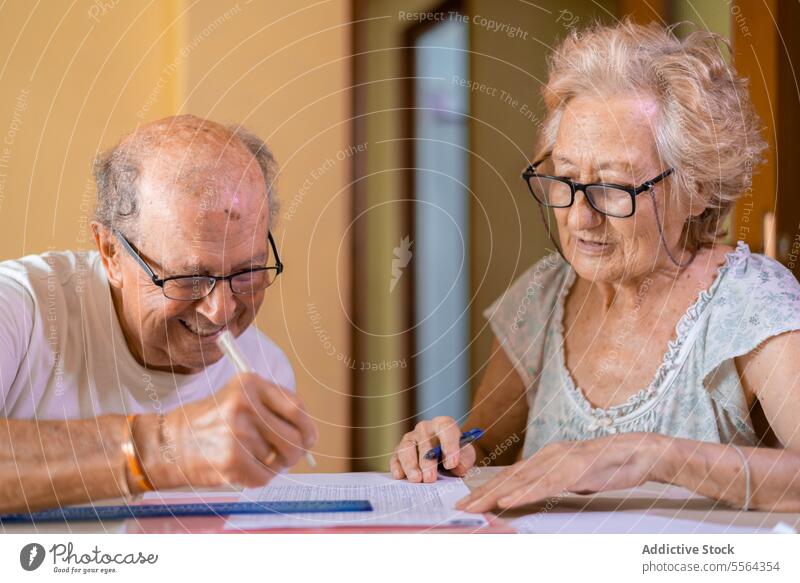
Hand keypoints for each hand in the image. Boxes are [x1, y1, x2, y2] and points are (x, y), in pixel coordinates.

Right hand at [151, 373, 317, 487]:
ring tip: (255, 458)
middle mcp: (244, 405)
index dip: (307, 428)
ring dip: (274, 465)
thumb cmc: (209, 421)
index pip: (297, 408)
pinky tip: (243, 468)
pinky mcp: (231, 461)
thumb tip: (309, 434)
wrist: (167, 443)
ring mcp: (237, 434)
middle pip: (294, 437)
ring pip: (280, 460)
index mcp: (250, 383)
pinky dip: (259, 477)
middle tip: (288, 456)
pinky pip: (265, 477)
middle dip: (296, 452)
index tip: (308, 437)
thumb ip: (273, 407)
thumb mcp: (238, 396)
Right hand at [389, 416, 476, 482]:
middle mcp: (424, 428)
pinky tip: (400, 476)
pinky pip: (395, 457)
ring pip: (406, 448)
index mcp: (443, 424)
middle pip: (424, 442)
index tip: (452, 464)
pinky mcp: (399, 451)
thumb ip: (465, 460)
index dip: (449, 446)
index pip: (445, 429)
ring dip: (410, 464)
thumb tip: (457, 467)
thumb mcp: (466, 454)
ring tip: (416, 479)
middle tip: (430, 478)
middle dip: (427, 462)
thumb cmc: (456, 453)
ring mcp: (410, 439)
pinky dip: (396, 467)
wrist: (446, 455)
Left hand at [456, 433, 660, 512]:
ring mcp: (561, 462)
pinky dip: (523, 494)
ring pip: (521, 482)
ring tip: (474, 507)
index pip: (512, 475)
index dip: (488, 488)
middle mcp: (549, 455)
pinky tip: (507, 501)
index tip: (468, 500)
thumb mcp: (576, 476)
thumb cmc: (611, 466)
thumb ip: (556, 481)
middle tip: (460, 507)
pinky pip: (544, 486)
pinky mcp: (574, 471)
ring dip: (494, 496)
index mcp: (548, 456)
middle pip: (509, 477)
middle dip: (482, 493)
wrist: (641, 452)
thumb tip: (538, 493)